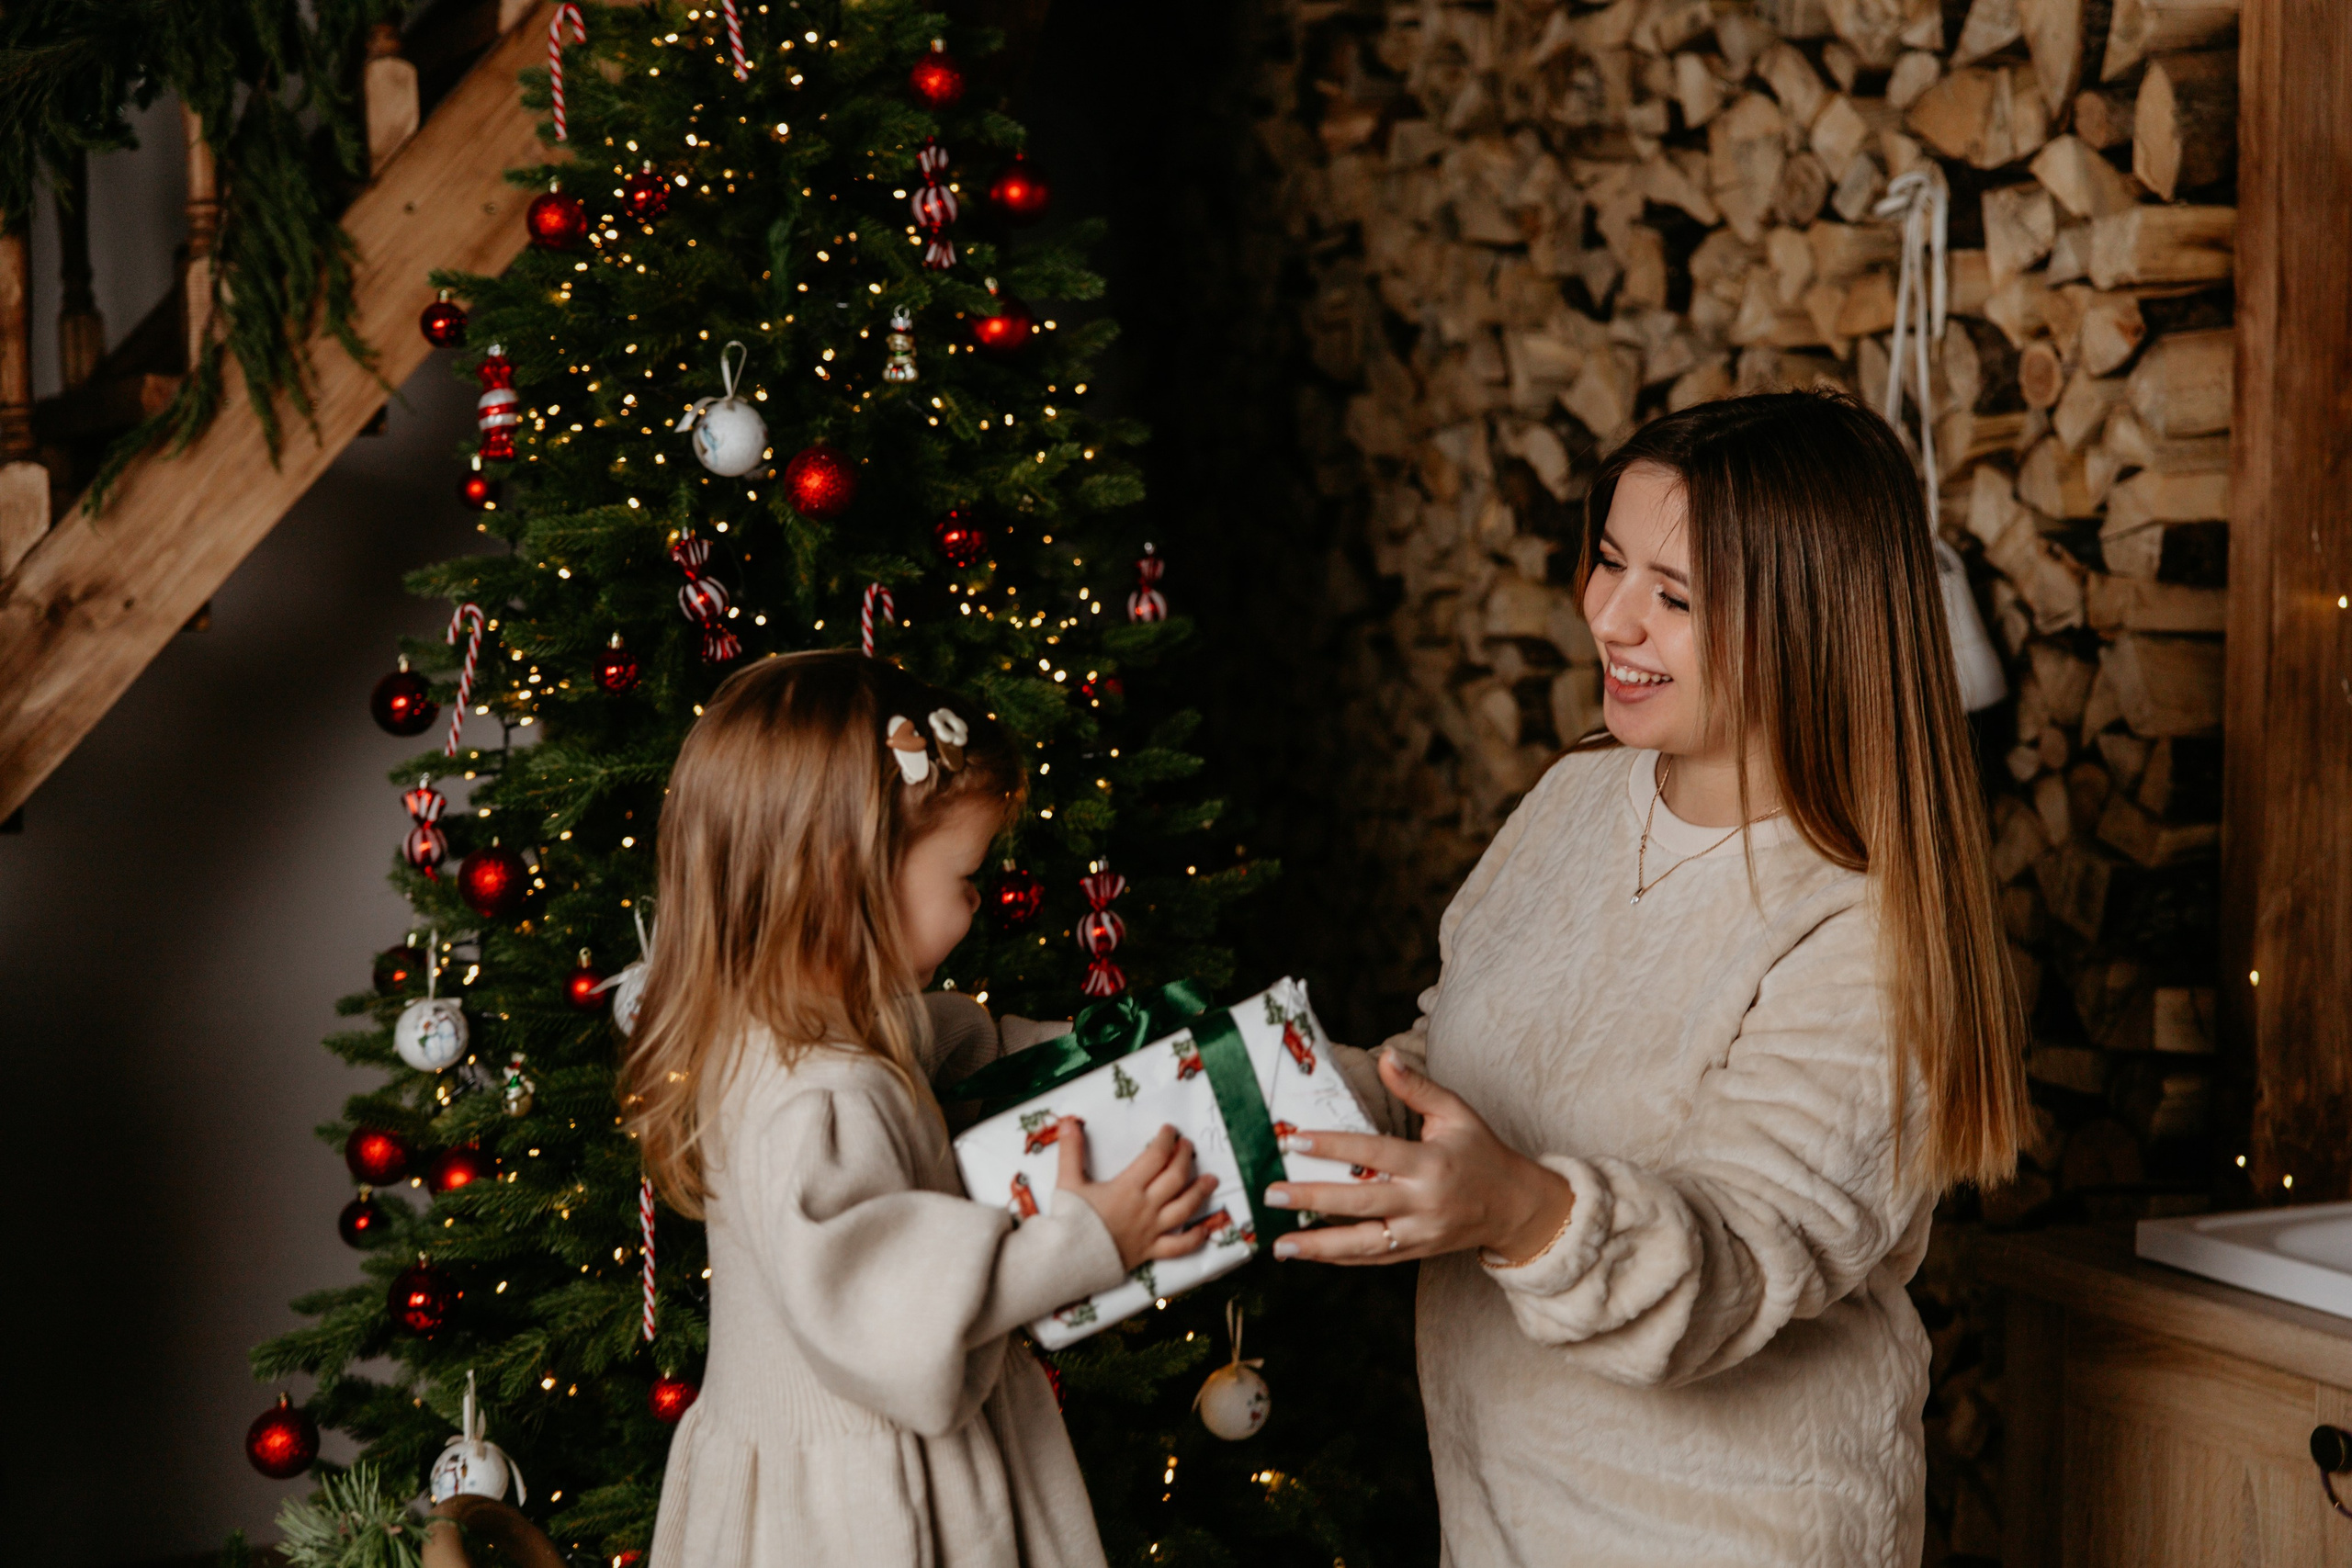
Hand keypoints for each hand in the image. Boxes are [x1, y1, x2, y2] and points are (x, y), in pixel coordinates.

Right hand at [1057, 1119, 1222, 1269]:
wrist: (1067, 1261)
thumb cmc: (1069, 1221)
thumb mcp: (1067, 1181)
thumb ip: (1071, 1150)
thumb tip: (1068, 1121)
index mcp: (1128, 1187)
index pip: (1155, 1157)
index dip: (1166, 1140)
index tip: (1170, 1130)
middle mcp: (1145, 1207)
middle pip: (1175, 1177)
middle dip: (1184, 1158)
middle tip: (1188, 1146)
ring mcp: (1151, 1230)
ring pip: (1184, 1208)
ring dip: (1200, 1192)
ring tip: (1212, 1179)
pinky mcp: (1150, 1251)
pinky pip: (1178, 1246)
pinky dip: (1194, 1238)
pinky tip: (1204, 1230)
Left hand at [1262, 1052, 1572, 1265]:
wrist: (1515, 1207)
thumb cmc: (1482, 1153)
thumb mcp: (1457, 1113)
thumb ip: (1417, 1087)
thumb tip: (1385, 1057)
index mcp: (1430, 1164)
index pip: (1372, 1153)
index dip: (1332, 1147)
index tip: (1294, 1140)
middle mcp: (1422, 1204)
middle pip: (1358, 1203)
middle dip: (1312, 1198)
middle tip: (1272, 1193)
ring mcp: (1418, 1234)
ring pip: (1362, 1243)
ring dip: (1317, 1245)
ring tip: (1279, 1244)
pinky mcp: (1416, 1253)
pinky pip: (1372, 1259)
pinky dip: (1339, 1258)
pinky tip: (1308, 1254)